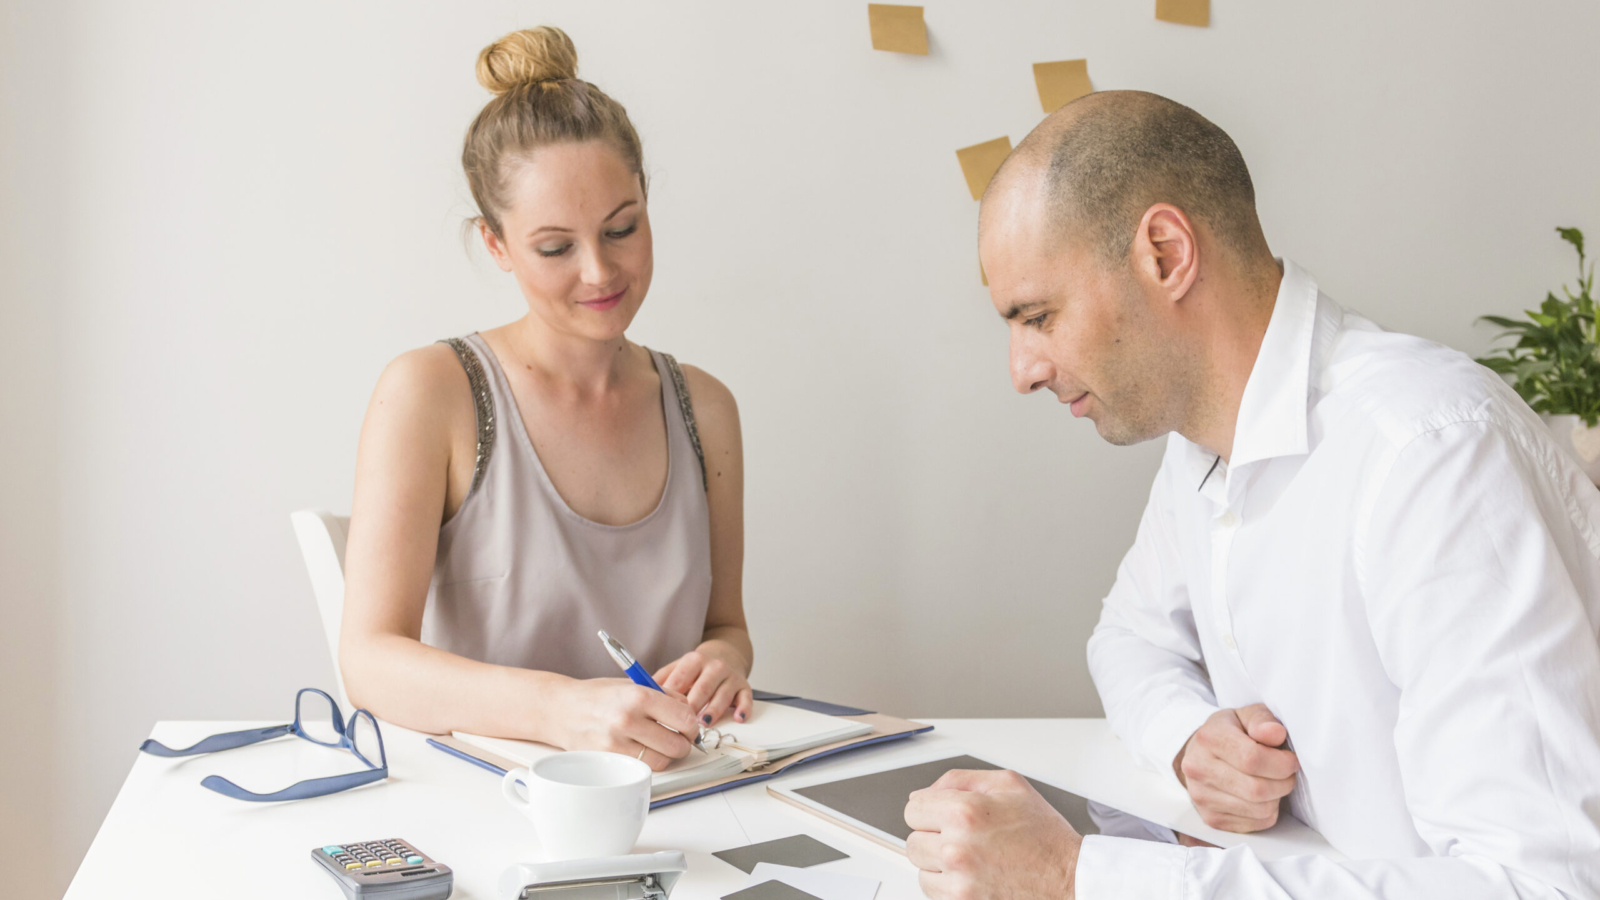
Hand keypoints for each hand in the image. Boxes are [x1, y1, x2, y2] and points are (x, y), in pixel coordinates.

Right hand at [553, 678, 698, 770]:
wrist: (561, 709)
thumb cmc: (598, 696)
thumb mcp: (632, 685)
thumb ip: (664, 696)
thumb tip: (690, 711)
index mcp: (638, 696)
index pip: (683, 717)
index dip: (691, 723)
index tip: (689, 724)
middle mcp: (627, 720)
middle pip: (676, 744)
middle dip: (684, 742)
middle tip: (680, 737)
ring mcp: (616, 743)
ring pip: (661, 761)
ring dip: (668, 756)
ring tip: (662, 745)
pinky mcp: (608, 760)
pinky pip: (641, 767)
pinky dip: (648, 762)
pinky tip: (645, 750)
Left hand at [654, 645, 752, 726]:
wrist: (726, 655)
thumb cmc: (696, 670)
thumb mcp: (677, 668)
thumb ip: (660, 681)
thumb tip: (636, 695)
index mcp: (693, 661)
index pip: (681, 679)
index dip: (672, 697)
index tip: (662, 713)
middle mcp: (714, 666)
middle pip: (702, 688)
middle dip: (693, 706)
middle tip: (683, 724)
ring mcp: (730, 676)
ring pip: (722, 694)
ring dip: (714, 710)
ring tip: (704, 724)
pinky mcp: (744, 686)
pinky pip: (746, 698)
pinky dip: (743, 709)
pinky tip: (738, 718)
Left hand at [904, 769, 1082, 899]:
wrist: (1070, 879)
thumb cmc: (1045, 836)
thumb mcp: (1009, 785)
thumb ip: (961, 779)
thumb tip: (925, 791)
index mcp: (965, 812)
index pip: (913, 808)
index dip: (929, 809)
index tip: (942, 815)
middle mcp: (957, 847)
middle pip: (912, 840)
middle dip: (933, 836)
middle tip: (962, 837)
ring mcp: (959, 881)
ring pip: (920, 869)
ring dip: (938, 863)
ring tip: (969, 858)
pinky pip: (933, 893)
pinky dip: (947, 885)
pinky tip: (971, 876)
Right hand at [1174, 703, 1298, 831]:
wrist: (1200, 754)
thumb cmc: (1230, 733)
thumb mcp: (1246, 715)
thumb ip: (1262, 720)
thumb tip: (1275, 733)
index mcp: (1208, 738)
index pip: (1252, 758)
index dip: (1281, 762)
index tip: (1291, 760)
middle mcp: (1198, 768)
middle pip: (1256, 789)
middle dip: (1283, 782)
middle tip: (1287, 773)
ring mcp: (1202, 797)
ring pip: (1259, 809)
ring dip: (1277, 797)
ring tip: (1274, 782)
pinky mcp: (1211, 818)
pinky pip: (1257, 823)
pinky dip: (1269, 811)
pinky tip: (1262, 796)